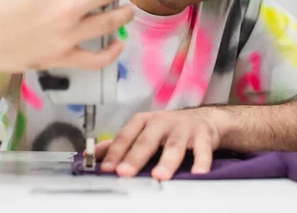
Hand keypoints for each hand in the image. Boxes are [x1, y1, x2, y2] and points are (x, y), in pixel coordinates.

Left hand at [94, 110, 222, 180]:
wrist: (203, 119)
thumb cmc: (167, 128)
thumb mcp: (142, 131)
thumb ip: (120, 143)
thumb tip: (92, 154)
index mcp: (144, 121)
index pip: (126, 136)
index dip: (115, 152)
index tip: (107, 168)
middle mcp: (162, 122)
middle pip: (147, 140)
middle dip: (136, 157)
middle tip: (125, 172)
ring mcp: (183, 128)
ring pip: (174, 145)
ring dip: (166, 161)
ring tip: (159, 176)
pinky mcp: (203, 136)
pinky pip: (202, 150)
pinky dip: (200, 162)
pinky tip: (196, 174)